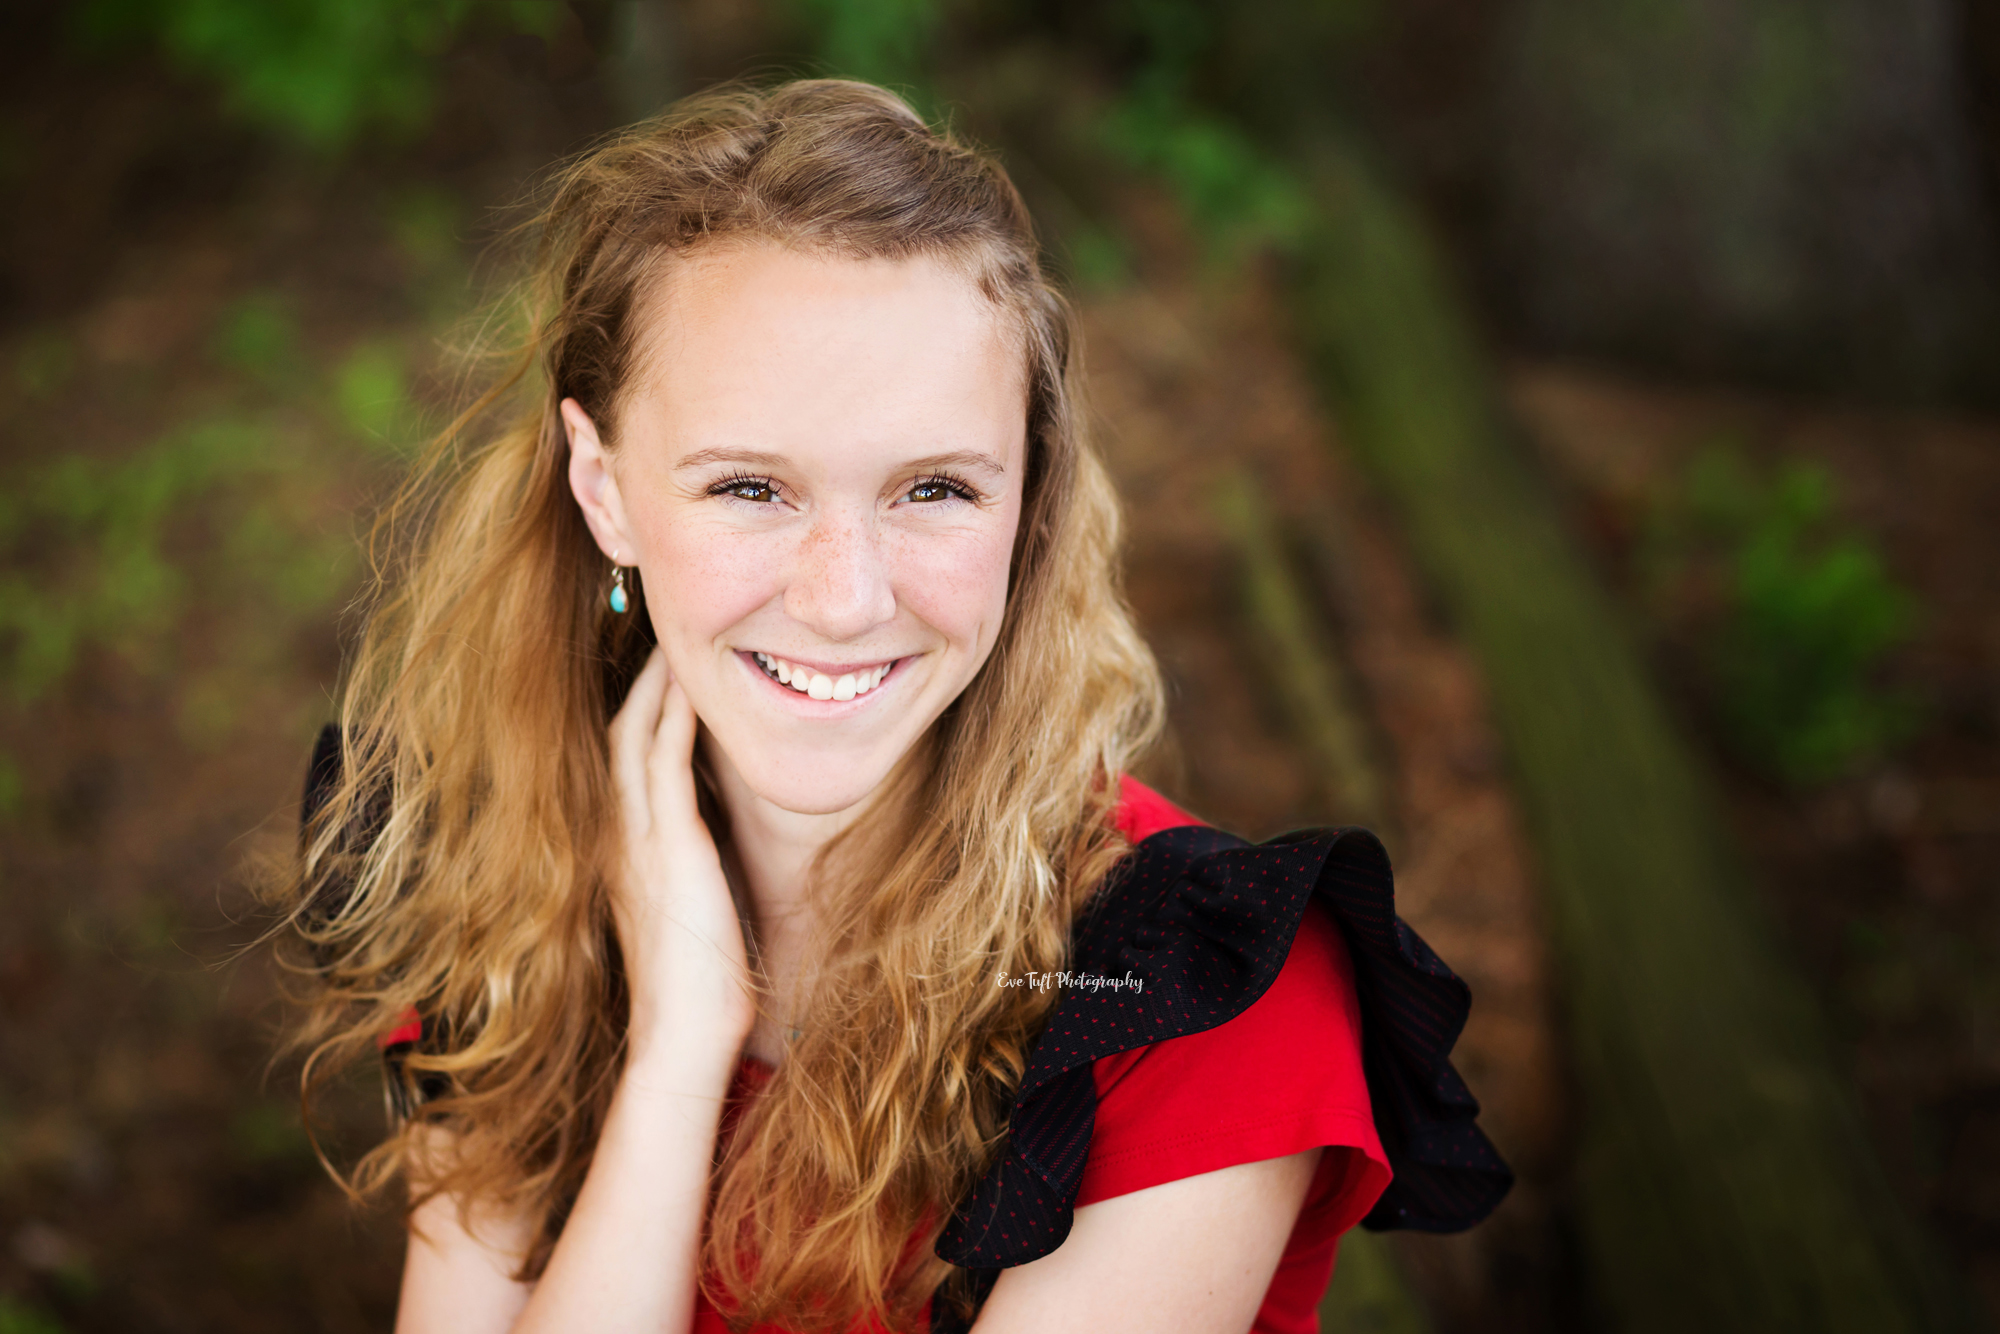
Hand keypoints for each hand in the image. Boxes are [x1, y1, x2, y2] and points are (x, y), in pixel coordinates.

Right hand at [607, 648, 756, 1062]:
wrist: (683, 1036)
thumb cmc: (700, 987)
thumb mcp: (694, 911)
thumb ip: (696, 868)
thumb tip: (721, 837)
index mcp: (625, 853)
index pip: (625, 762)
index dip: (642, 710)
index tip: (668, 668)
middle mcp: (621, 838)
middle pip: (621, 733)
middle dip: (643, 681)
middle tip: (666, 633)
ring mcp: (639, 841)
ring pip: (635, 736)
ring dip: (657, 684)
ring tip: (676, 637)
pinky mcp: (670, 848)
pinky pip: (664, 763)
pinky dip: (675, 717)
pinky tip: (692, 683)